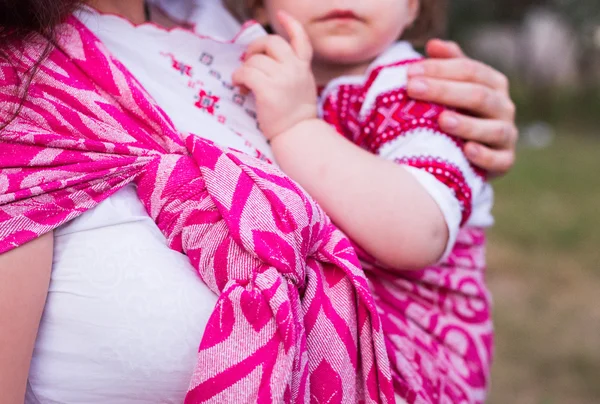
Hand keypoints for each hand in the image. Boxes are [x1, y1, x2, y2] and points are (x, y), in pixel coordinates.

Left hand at [232, 11, 316, 140]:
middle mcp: (294, 69)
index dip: (290, 24)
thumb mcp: (302, 87)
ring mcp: (282, 78)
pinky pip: (245, 73)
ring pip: (254, 60)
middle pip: (271, 42)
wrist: (297, 135)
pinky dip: (238, 77)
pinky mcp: (268, 90)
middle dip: (255, 48)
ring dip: (244, 69)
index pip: (300, 38)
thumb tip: (264, 60)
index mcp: (304, 67)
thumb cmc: (295, 116)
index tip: (281, 14)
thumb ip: (291, 70)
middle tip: (248, 60)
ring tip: (243, 83)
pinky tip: (240, 87)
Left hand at [406, 39, 517, 176]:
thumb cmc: (457, 113)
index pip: (469, 70)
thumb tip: (433, 44)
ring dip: (467, 124)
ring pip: (492, 128)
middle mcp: (504, 107)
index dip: (440, 69)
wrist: (468, 155)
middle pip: (478, 95)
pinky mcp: (505, 161)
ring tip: (442, 120)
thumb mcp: (453, 87)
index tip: (410, 72)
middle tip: (412, 89)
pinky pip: (499, 160)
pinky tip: (467, 151)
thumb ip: (447, 65)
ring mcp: (506, 134)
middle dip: (444, 91)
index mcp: (493, 84)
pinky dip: (484, 156)